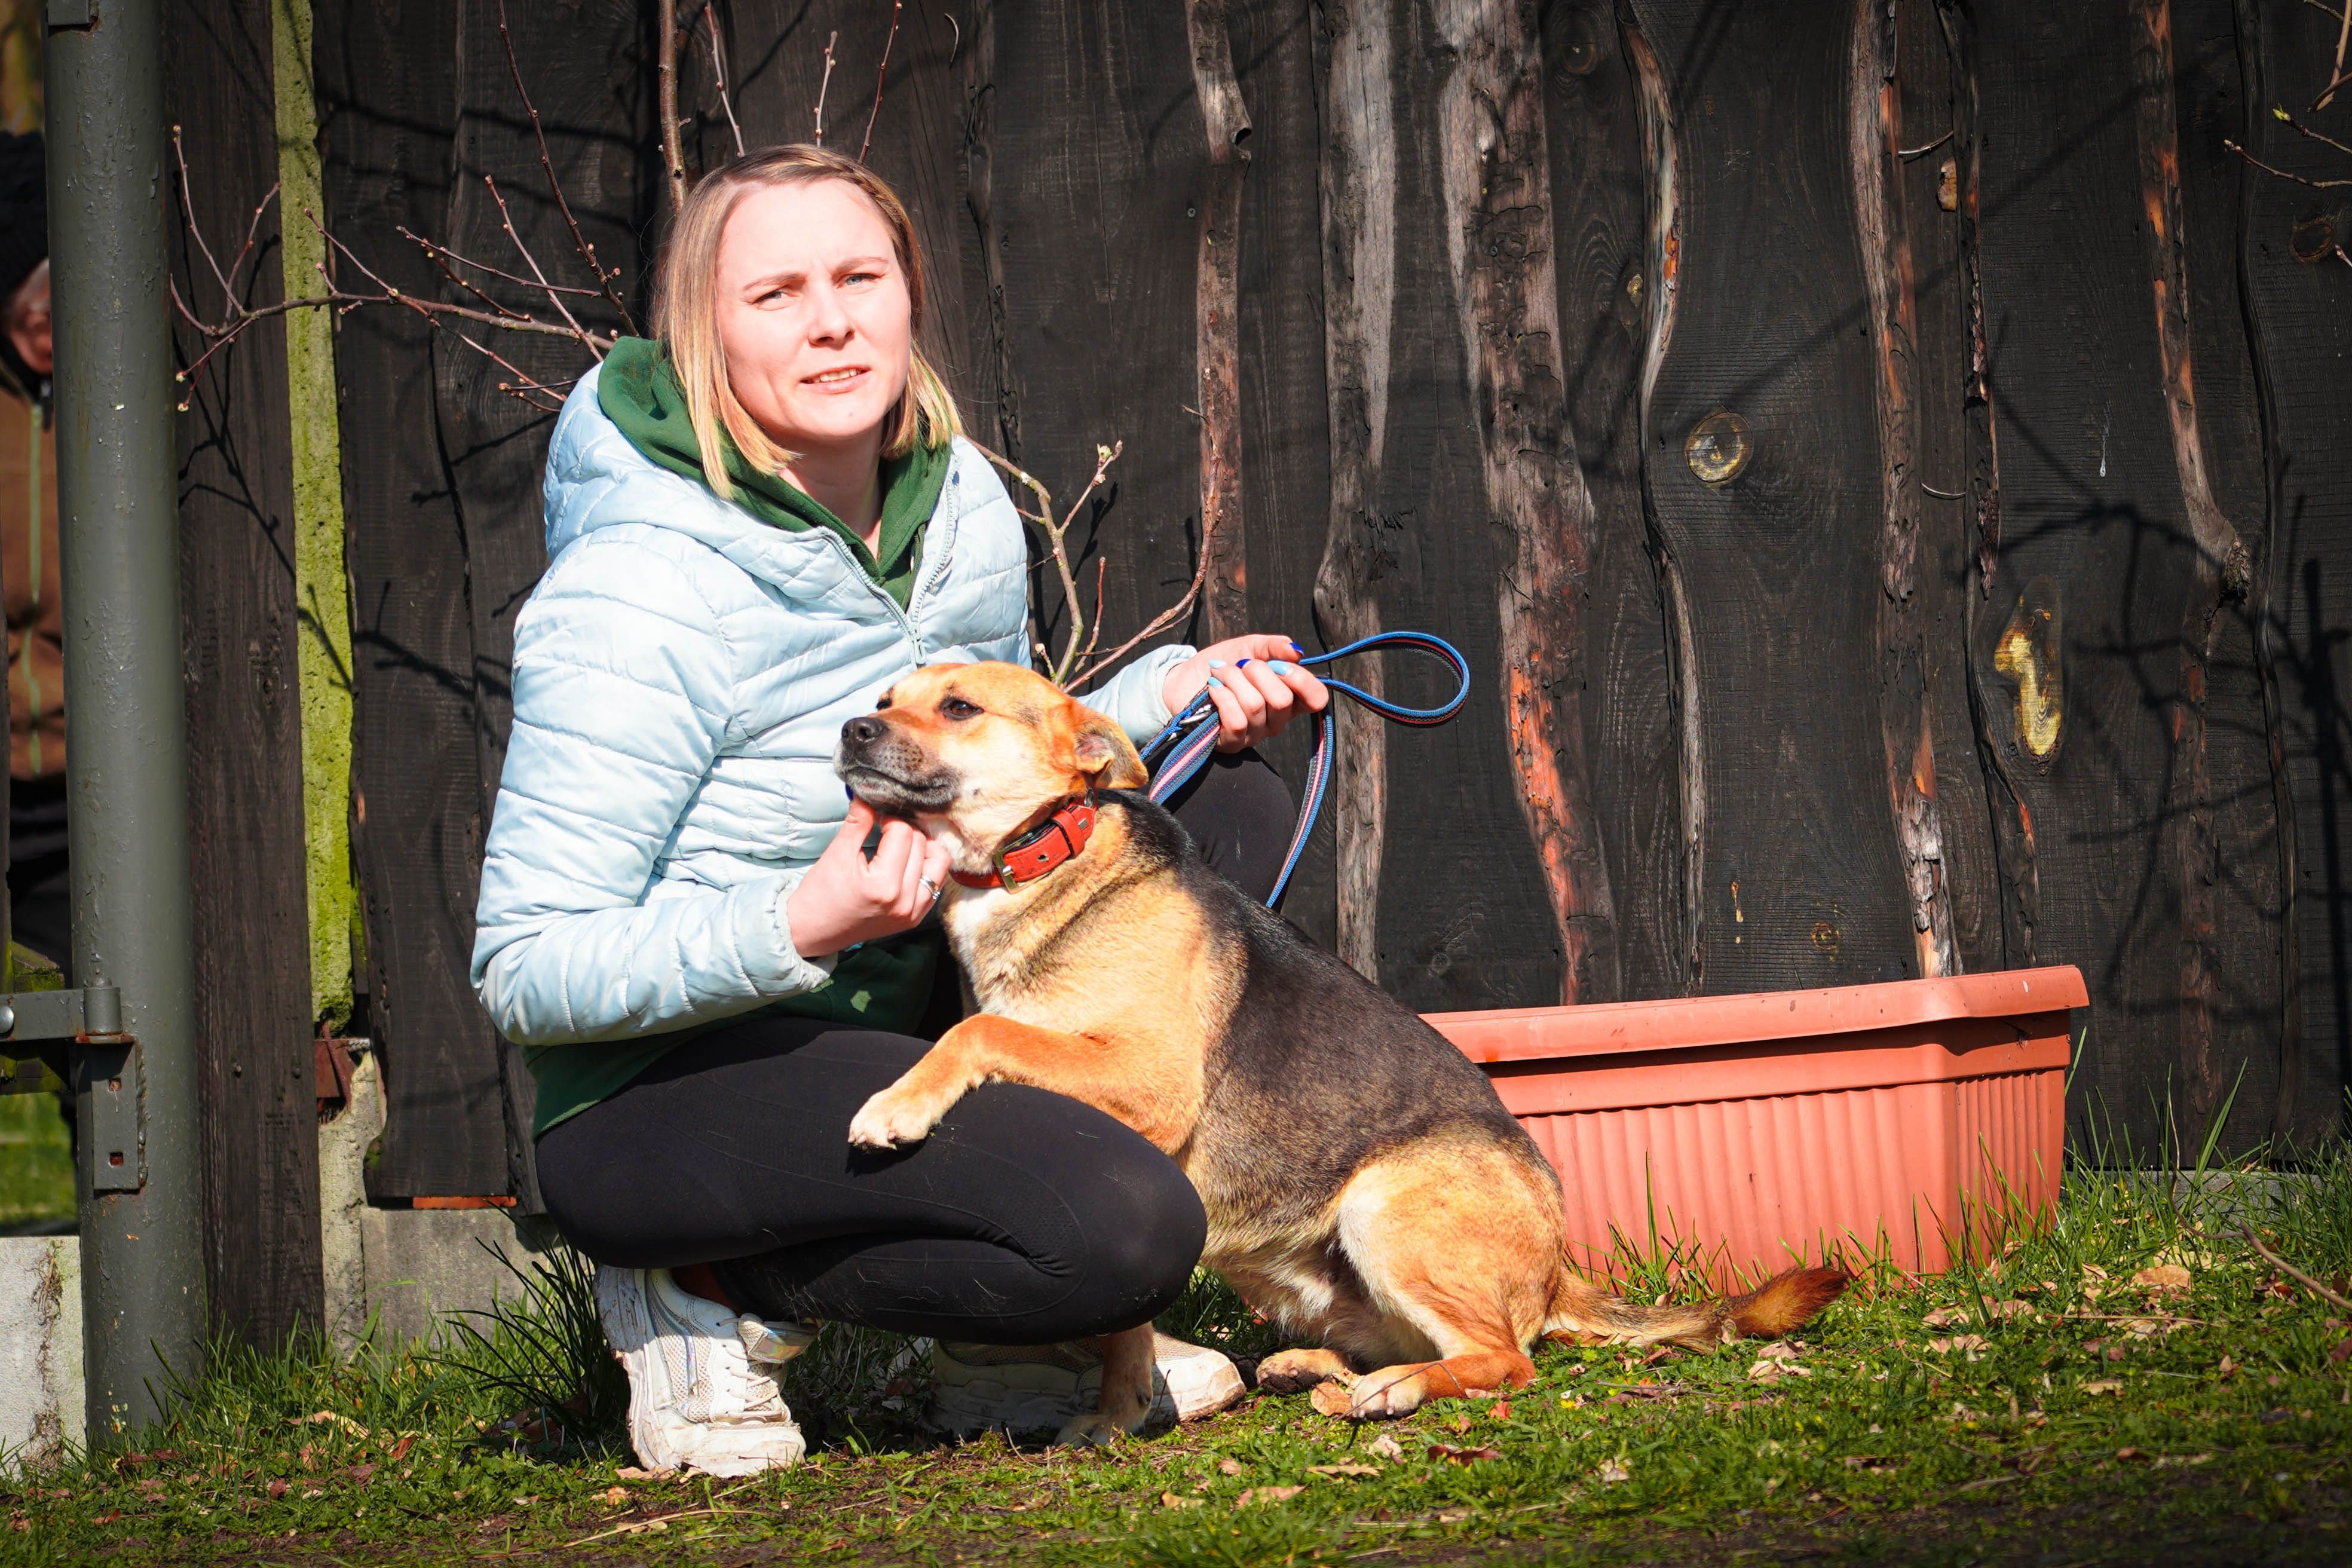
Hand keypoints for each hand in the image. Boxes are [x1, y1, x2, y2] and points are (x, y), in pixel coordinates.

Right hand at [785, 798, 953, 957]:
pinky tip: (907, 863)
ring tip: (901, 844)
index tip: (877, 818)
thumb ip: (858, 821)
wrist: (814, 930)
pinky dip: (926, 867)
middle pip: (922, 845)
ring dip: (923, 847)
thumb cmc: (821, 893)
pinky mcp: (915, 918)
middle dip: (905, 830)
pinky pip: (935, 883)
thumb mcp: (837, 853)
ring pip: (938, 863)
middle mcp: (904, 901)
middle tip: (886, 828)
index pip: (903, 833)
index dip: (890, 818)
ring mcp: (913, 913)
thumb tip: (870, 792)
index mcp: (883, 885)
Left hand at [1162, 634, 1330, 752]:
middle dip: (1257, 672)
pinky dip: (1222, 696)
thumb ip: (1274, 647)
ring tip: (1219, 672)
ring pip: (1255, 706)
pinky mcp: (1230, 743)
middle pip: (1282, 700)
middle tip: (1241, 666)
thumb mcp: (1249, 648)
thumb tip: (1296, 651)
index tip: (1278, 663)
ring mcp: (1254, 735)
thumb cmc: (1221, 665)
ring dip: (1233, 679)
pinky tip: (1213, 688)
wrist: (1183, 678)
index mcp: (1289, 698)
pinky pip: (1236, 720)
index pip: (1316, 699)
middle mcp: (1275, 721)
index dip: (1301, 680)